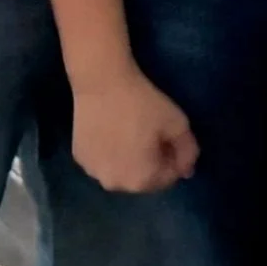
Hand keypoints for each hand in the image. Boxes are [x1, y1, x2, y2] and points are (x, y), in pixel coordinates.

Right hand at [72, 69, 199, 192]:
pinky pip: (102, 161)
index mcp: (141, 181)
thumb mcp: (178, 123)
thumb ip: (188, 151)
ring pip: (120, 171)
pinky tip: (110, 131)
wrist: (102, 81)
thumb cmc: (143, 103)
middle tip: (150, 134)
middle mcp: (115, 184)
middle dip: (151, 161)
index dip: (173, 157)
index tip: (168, 136)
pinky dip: (108, 153)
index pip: (168, 178)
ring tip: (129, 132)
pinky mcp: (79, 157)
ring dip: (128, 160)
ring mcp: (93, 172)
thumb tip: (186, 171)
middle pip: (143, 178)